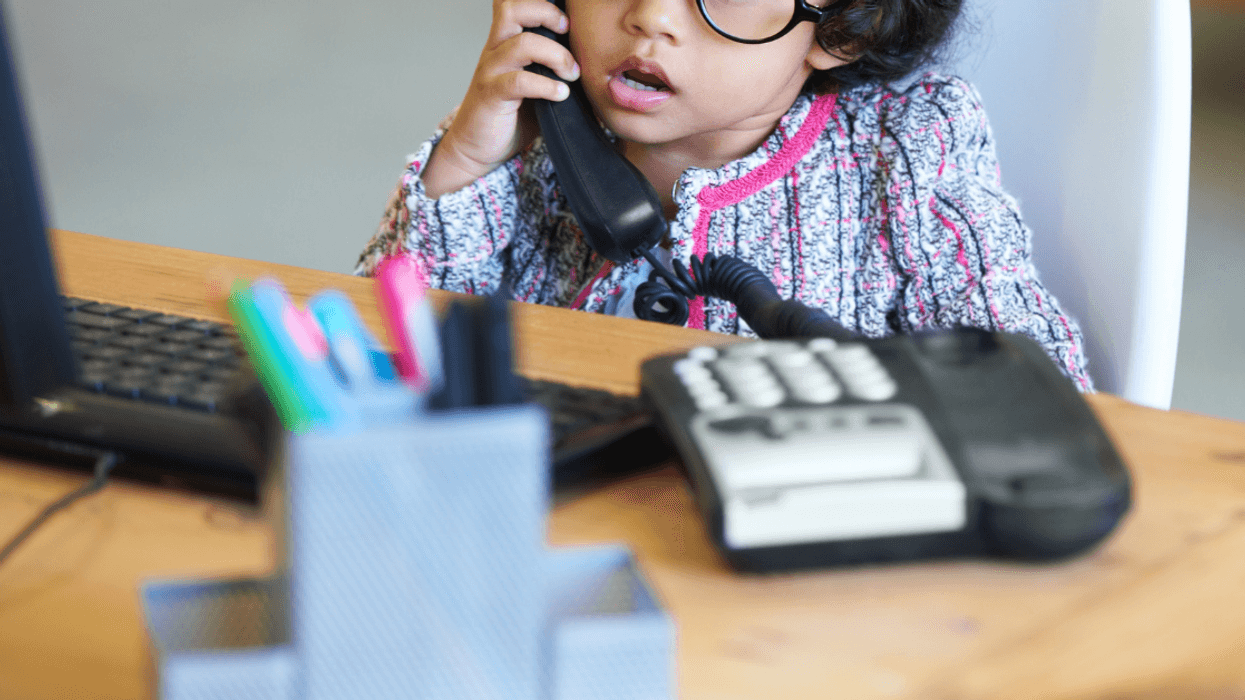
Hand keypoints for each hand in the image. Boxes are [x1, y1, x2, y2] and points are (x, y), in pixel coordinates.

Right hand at [422, 0, 579, 198]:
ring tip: (571, 74)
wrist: (476, 147)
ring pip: (521, 43)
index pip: (515, 3)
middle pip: (511, 7)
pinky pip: (519, 81)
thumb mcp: (538, 85)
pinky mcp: (490, 95)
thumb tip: (597, 66)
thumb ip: (556, 69)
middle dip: (547, 13)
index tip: (568, 20)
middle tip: (568, 33)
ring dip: (556, 55)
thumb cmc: (511, 115)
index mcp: (506, 41)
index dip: (542, 3)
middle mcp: (495, 49)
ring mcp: (491, 70)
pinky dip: (546, 86)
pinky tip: (560, 95)